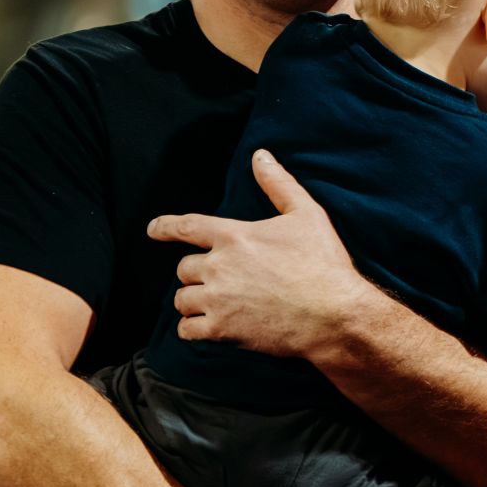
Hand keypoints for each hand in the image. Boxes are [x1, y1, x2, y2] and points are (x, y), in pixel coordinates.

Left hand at [148, 149, 362, 358]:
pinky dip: (192, 329)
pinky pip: (187, 330)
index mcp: (234, 236)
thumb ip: (278, 184)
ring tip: (210, 303)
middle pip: (184, 267)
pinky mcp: (222, 330)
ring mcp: (218, 299)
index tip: (152, 230)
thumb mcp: (306, 214)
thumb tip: (260, 156)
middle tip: (215, 278)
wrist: (334, 314)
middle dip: (195, 272)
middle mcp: (219, 266)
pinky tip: (205, 327)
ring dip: (192, 300)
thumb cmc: (323, 263)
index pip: (187, 226)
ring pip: (182, 299)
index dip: (165, 227)